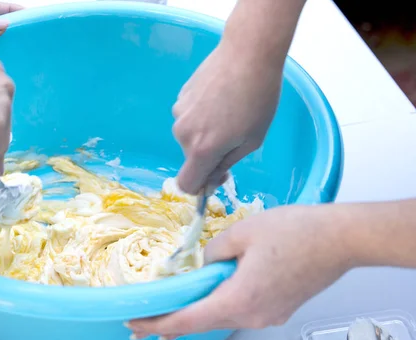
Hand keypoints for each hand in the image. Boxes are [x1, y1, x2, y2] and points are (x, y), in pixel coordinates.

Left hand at [128, 205, 352, 339]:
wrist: (340, 238)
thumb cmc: (296, 232)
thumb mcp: (241, 232)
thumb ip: (214, 251)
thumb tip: (206, 263)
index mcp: (238, 299)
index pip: (187, 320)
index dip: (156, 324)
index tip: (135, 325)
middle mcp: (252, 316)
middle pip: (203, 322)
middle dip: (170, 322)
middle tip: (143, 321)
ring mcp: (268, 316)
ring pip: (222, 317)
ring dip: (196, 313)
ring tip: (170, 311)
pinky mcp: (279, 309)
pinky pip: (241, 310)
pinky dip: (219, 306)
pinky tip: (210, 296)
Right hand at [172, 41, 282, 193]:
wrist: (247, 53)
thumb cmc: (258, 98)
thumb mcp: (251, 141)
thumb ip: (226, 165)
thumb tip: (210, 181)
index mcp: (202, 149)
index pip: (186, 185)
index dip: (201, 187)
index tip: (218, 176)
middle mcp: (184, 133)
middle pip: (192, 158)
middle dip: (210, 155)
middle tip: (235, 137)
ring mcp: (179, 113)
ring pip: (190, 137)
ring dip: (207, 133)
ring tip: (231, 113)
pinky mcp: (181, 97)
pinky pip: (190, 117)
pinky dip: (203, 116)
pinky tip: (222, 99)